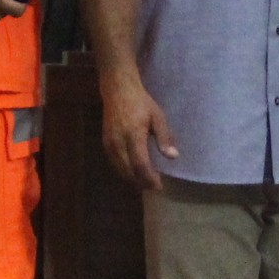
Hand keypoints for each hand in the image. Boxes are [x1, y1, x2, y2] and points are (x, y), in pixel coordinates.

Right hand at [100, 74, 179, 191]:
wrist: (118, 91)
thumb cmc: (141, 103)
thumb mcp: (157, 117)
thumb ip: (164, 137)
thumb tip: (173, 156)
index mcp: (134, 134)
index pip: (140, 164)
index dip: (149, 178)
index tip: (159, 185)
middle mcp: (119, 142)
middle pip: (129, 171)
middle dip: (142, 182)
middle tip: (154, 187)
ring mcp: (110, 143)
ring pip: (120, 169)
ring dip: (132, 179)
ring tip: (145, 183)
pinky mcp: (105, 143)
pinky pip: (114, 164)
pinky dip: (124, 172)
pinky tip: (133, 173)